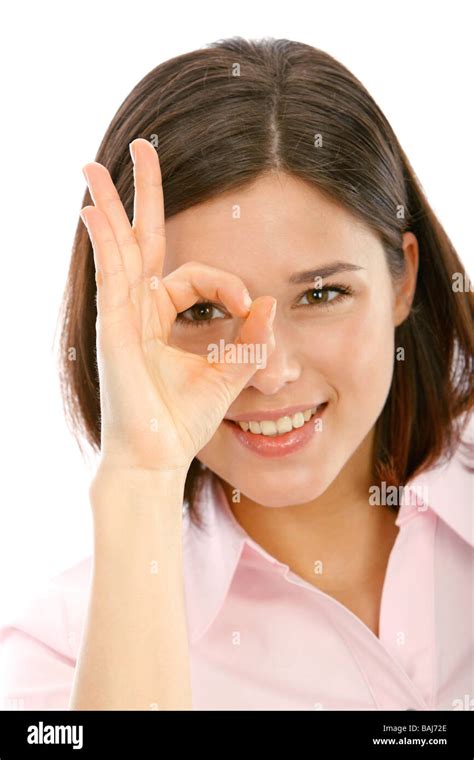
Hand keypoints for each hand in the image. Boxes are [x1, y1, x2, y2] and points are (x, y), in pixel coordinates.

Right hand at [80, 139, 275, 473]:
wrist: (158, 458)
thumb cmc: (184, 421)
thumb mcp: (227, 373)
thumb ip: (249, 339)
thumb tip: (268, 303)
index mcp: (162, 317)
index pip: (194, 275)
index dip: (226, 282)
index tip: (249, 306)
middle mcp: (138, 311)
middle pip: (139, 241)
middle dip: (139, 196)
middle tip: (141, 149)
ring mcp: (122, 320)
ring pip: (117, 252)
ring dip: (109, 208)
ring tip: (95, 167)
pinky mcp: (113, 334)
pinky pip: (110, 282)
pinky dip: (104, 246)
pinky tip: (94, 212)